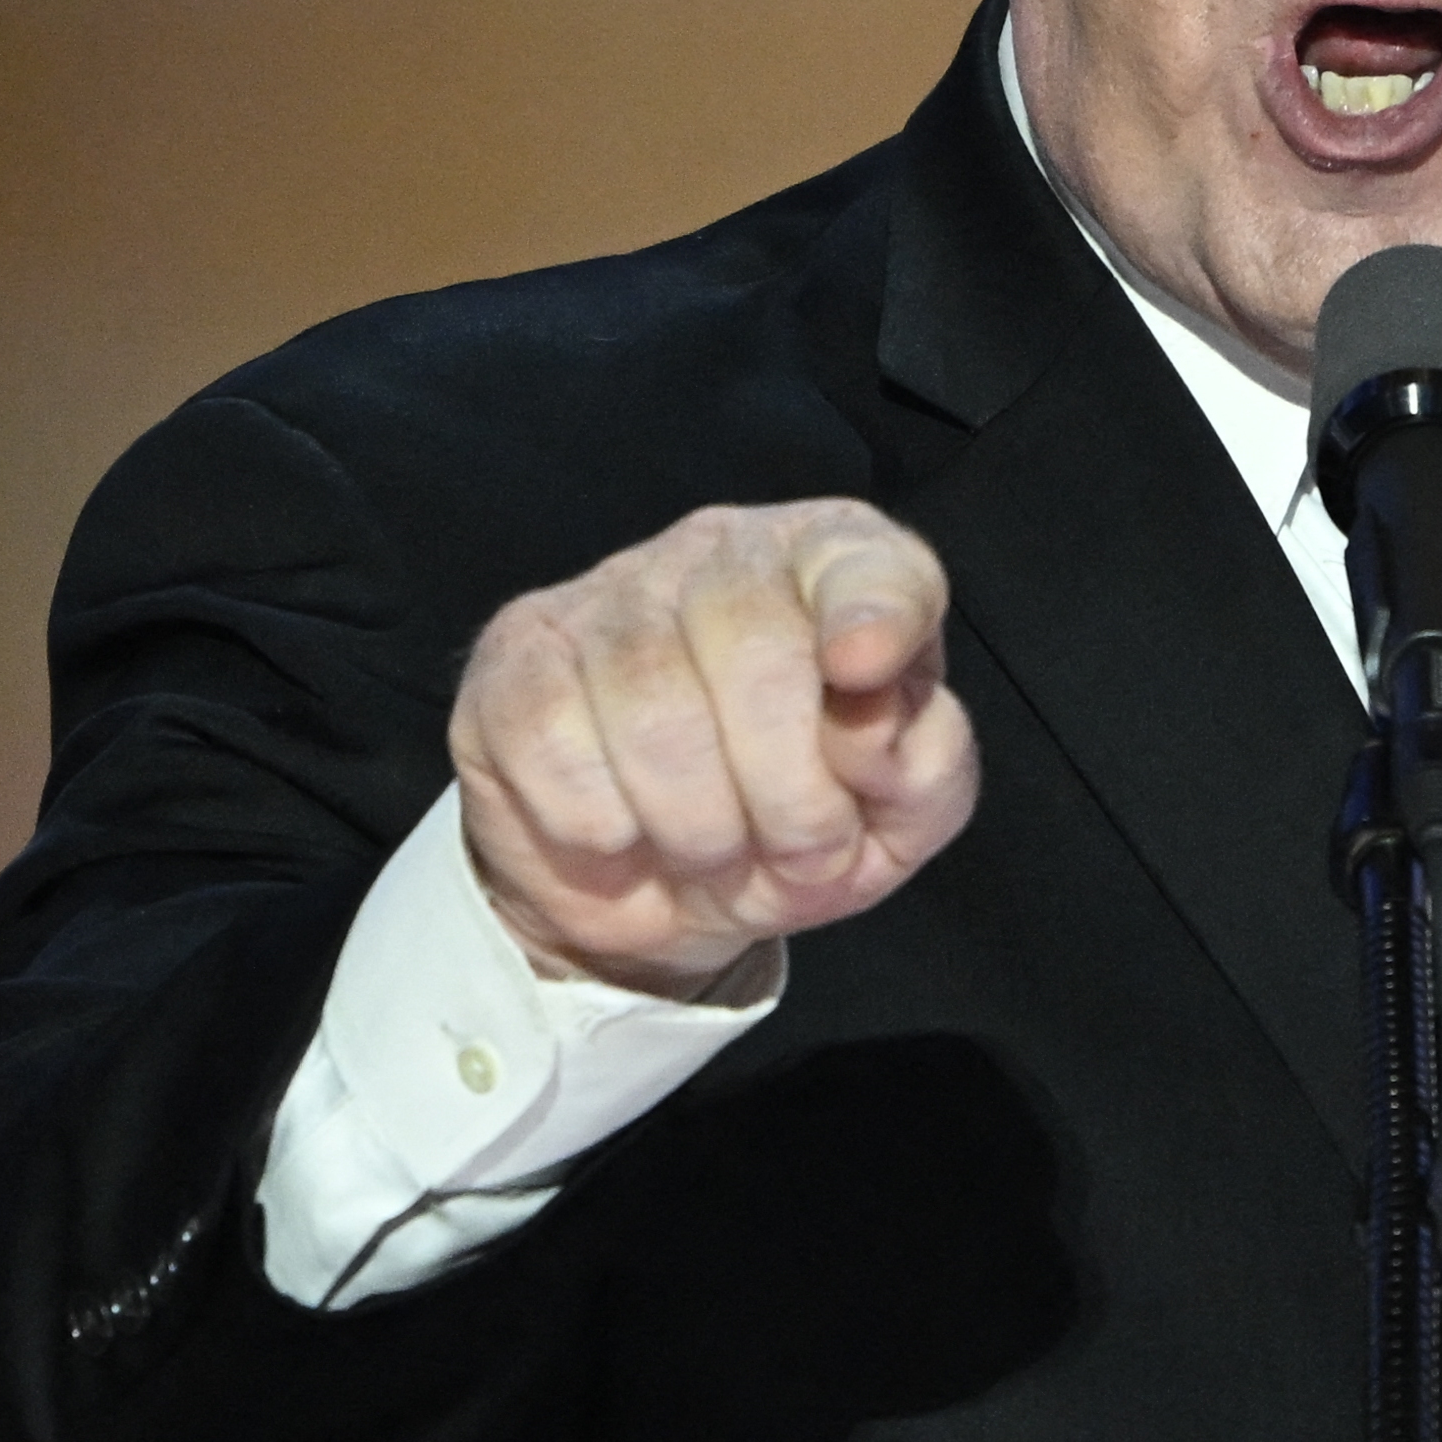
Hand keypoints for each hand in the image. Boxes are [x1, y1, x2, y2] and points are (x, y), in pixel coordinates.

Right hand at [449, 498, 978, 992]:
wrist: (663, 890)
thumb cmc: (800, 825)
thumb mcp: (895, 816)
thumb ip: (924, 763)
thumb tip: (873, 726)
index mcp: (835, 567)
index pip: (864, 563)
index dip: (870, 611)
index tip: (862, 669)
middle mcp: (722, 551)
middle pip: (751, 645)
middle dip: (787, 793)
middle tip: (796, 851)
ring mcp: (609, 592)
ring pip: (650, 705)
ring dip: (697, 825)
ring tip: (713, 851)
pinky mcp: (516, 654)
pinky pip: (553, 742)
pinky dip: (600, 824)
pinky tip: (623, 833)